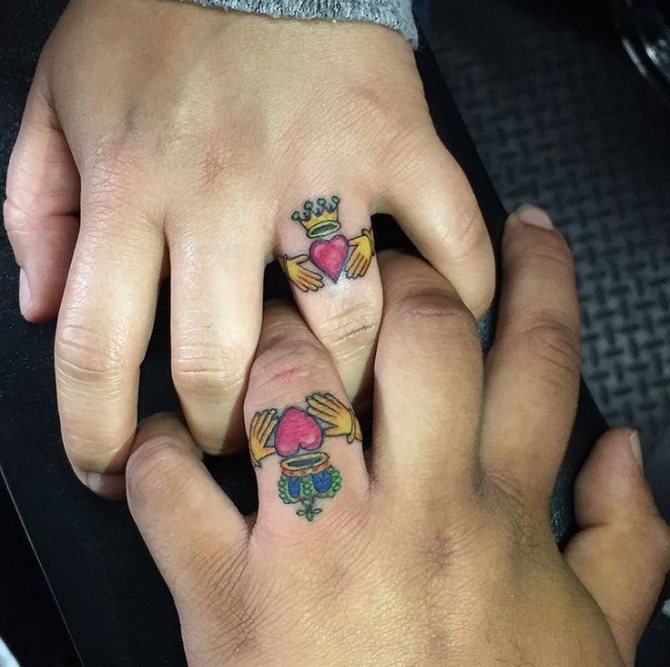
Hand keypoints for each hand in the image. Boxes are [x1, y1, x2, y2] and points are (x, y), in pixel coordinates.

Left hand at [3, 0, 493, 493]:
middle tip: (235, 438)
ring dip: (343, 381)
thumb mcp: (59, 104)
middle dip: (228, 430)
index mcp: (132, 185)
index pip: (95, 346)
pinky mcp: (398, 144)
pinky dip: (461, 290)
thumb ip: (36, 210)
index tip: (112, 472)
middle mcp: (223, 190)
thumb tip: (41, 307)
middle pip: (224, 364)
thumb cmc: (153, 20)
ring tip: (336, 393)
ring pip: (345, 322)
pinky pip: (450, 235)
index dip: (96, 433)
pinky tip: (446, 316)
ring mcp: (321, 170)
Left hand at [126, 208, 668, 665]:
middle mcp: (414, 512)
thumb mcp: (590, 639)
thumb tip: (629, 453)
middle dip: (394, 280)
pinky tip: (170, 443)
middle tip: (368, 266)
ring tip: (266, 337)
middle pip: (414, 338)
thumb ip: (627, 542)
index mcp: (496, 514)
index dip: (540, 277)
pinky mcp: (229, 598)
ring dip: (271, 344)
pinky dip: (160, 453)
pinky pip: (176, 490)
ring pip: (291, 386)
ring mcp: (318, 548)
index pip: (538, 359)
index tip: (526, 230)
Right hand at [279, 254, 323, 291]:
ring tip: (316, 289)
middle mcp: (297, 274)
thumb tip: (307, 256)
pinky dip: (301, 287)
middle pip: (307, 279)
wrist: (280, 265)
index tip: (320, 278)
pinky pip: (297, 284)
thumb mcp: (294, 260)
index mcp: (299, 269)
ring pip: (303, 283)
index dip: (314, 276)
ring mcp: (295, 278)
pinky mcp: (292, 280)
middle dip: (314, 282)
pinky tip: (306, 290)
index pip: (308, 273)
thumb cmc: (287, 261)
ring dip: (310, 286)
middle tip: (321, 285)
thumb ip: (300, 258)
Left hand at [345, 228, 374, 278]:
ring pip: (362, 265)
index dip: (350, 264)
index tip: (346, 269)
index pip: (354, 258)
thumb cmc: (363, 238)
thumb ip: (353, 241)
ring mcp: (367, 257)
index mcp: (360, 249)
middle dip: (353, 270)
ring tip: (353, 277)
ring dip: (357, 272)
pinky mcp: (369, 259)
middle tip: (348, 276)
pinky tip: (360, 275)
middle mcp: (364, 254)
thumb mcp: (358, 238)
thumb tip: (347, 243)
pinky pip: (366, 265)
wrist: (371, 238)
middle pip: (357, 263)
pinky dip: (363, 270)